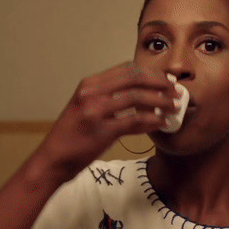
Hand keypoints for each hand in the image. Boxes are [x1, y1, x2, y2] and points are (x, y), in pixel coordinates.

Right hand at [30, 61, 178, 183]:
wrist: (53, 159)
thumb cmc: (72, 136)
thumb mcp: (86, 108)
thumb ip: (109, 99)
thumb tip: (143, 97)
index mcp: (89, 84)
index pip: (127, 69)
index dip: (151, 73)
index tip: (166, 79)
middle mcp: (91, 93)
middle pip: (135, 78)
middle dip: (160, 83)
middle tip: (176, 91)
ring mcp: (95, 111)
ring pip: (138, 97)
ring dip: (161, 101)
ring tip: (174, 108)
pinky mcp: (101, 131)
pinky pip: (134, 121)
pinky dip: (152, 120)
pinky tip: (162, 123)